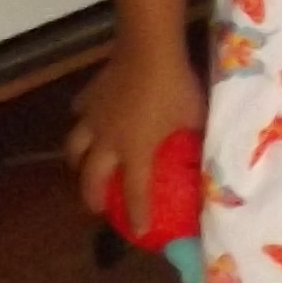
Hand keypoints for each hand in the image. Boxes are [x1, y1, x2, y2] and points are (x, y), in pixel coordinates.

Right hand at [62, 38, 203, 239]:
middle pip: (91, 179)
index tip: (138, 230)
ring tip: (84, 169)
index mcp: (136, 152)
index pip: (135, 192)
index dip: (136, 213)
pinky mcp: (88, 97)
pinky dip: (82, 122)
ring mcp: (93, 119)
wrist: (148, 51)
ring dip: (78, 164)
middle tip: (98, 207)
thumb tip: (208, 159)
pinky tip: (89, 120)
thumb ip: (195, 142)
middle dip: (92, 197)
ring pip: (74, 149)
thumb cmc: (176, 88)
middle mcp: (108, 142)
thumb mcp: (194, 119)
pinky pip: (79, 115)